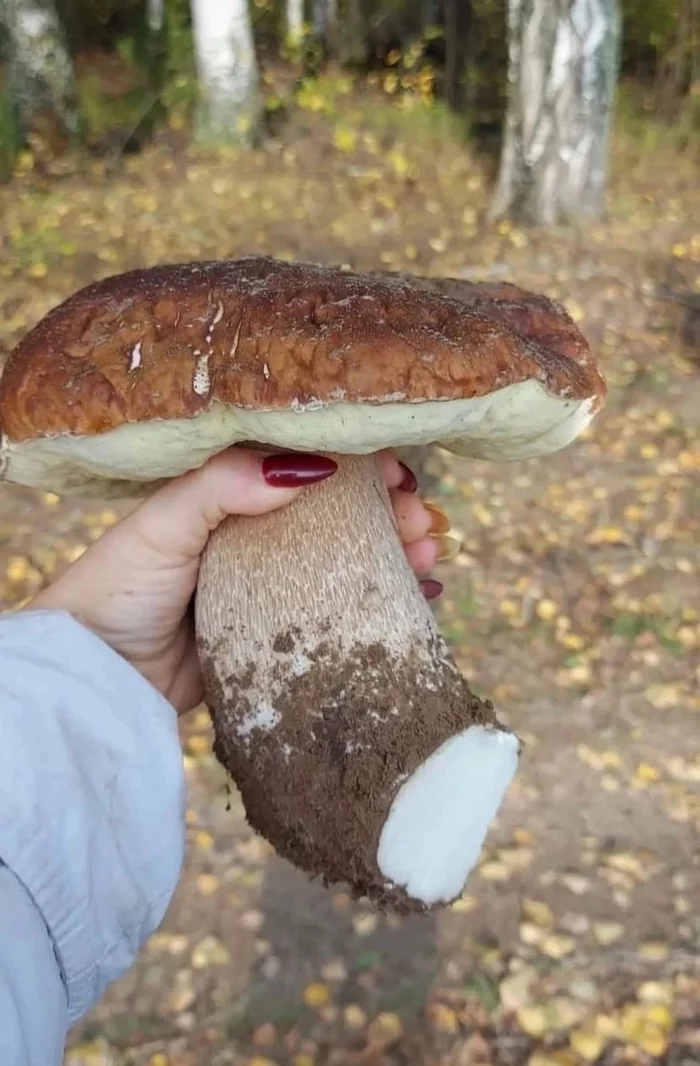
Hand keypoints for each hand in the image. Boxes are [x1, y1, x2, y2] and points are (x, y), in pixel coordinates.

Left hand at [27, 448, 441, 714]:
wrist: (94, 677)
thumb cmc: (118, 586)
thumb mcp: (164, 522)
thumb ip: (226, 484)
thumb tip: (311, 466)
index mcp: (231, 499)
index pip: (308, 469)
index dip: (358, 467)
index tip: (397, 475)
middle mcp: (258, 539)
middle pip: (341, 518)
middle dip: (391, 515)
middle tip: (424, 523)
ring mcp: (272, 590)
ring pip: (350, 565)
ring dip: (396, 556)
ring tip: (431, 556)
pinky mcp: (279, 639)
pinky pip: (342, 617)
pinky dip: (383, 607)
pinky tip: (421, 600)